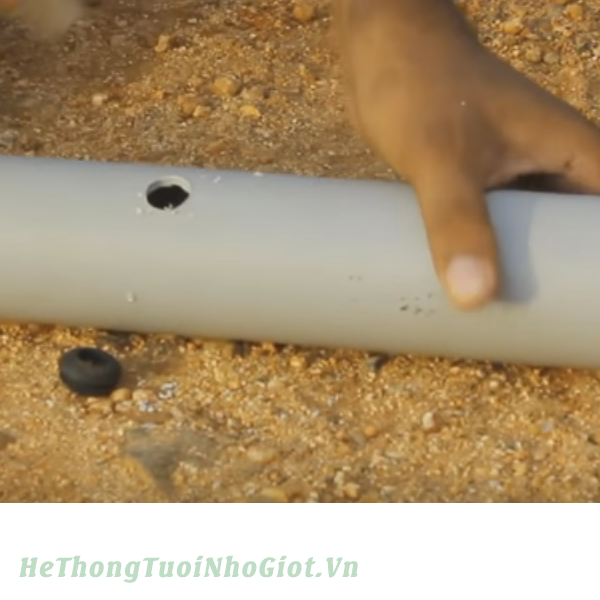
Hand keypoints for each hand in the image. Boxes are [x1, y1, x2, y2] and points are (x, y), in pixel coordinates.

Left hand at [336, 0, 599, 309]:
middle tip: (545, 338)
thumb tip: (476, 297)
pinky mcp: (480, 186)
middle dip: (566, 288)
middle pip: (577, 244)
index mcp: (576, 158)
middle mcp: (554, 170)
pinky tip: (468, 291)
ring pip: (534, 242)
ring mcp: (516, 179)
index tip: (590, 325)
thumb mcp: (441, 157)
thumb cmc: (421, 85)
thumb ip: (458, 220)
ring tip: (508, 330)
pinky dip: (487, 260)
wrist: (382, 47)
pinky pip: (496, 233)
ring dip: (523, 278)